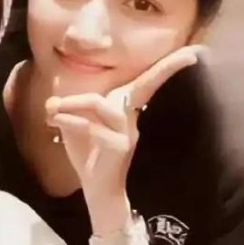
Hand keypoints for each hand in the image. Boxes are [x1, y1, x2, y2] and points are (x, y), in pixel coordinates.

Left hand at [45, 45, 201, 234]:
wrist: (97, 190)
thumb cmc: (88, 155)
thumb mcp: (77, 128)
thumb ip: (69, 111)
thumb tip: (51, 101)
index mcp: (124, 110)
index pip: (146, 83)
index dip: (167, 68)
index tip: (192, 54)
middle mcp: (130, 118)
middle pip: (141, 86)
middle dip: (157, 71)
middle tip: (163, 61)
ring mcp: (127, 133)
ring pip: (101, 104)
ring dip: (73, 102)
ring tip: (53, 108)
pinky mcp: (119, 147)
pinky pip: (91, 128)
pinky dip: (69, 121)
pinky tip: (56, 122)